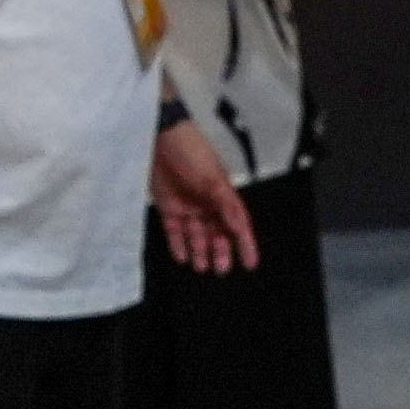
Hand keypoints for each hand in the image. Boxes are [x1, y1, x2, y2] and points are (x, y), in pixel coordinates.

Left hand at [150, 117, 256, 271]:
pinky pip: (175, 232)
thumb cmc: (190, 149)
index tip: (250, 263)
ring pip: (197, 236)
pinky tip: (182, 257)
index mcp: (222, 196)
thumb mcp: (213, 179)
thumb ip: (227, 205)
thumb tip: (240, 226)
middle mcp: (206, 203)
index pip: (238, 225)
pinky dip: (178, 245)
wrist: (159, 138)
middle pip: (217, 234)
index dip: (245, 244)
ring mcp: (188, 206)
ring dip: (200, 252)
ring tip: (202, 267)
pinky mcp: (168, 207)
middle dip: (221, 253)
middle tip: (221, 269)